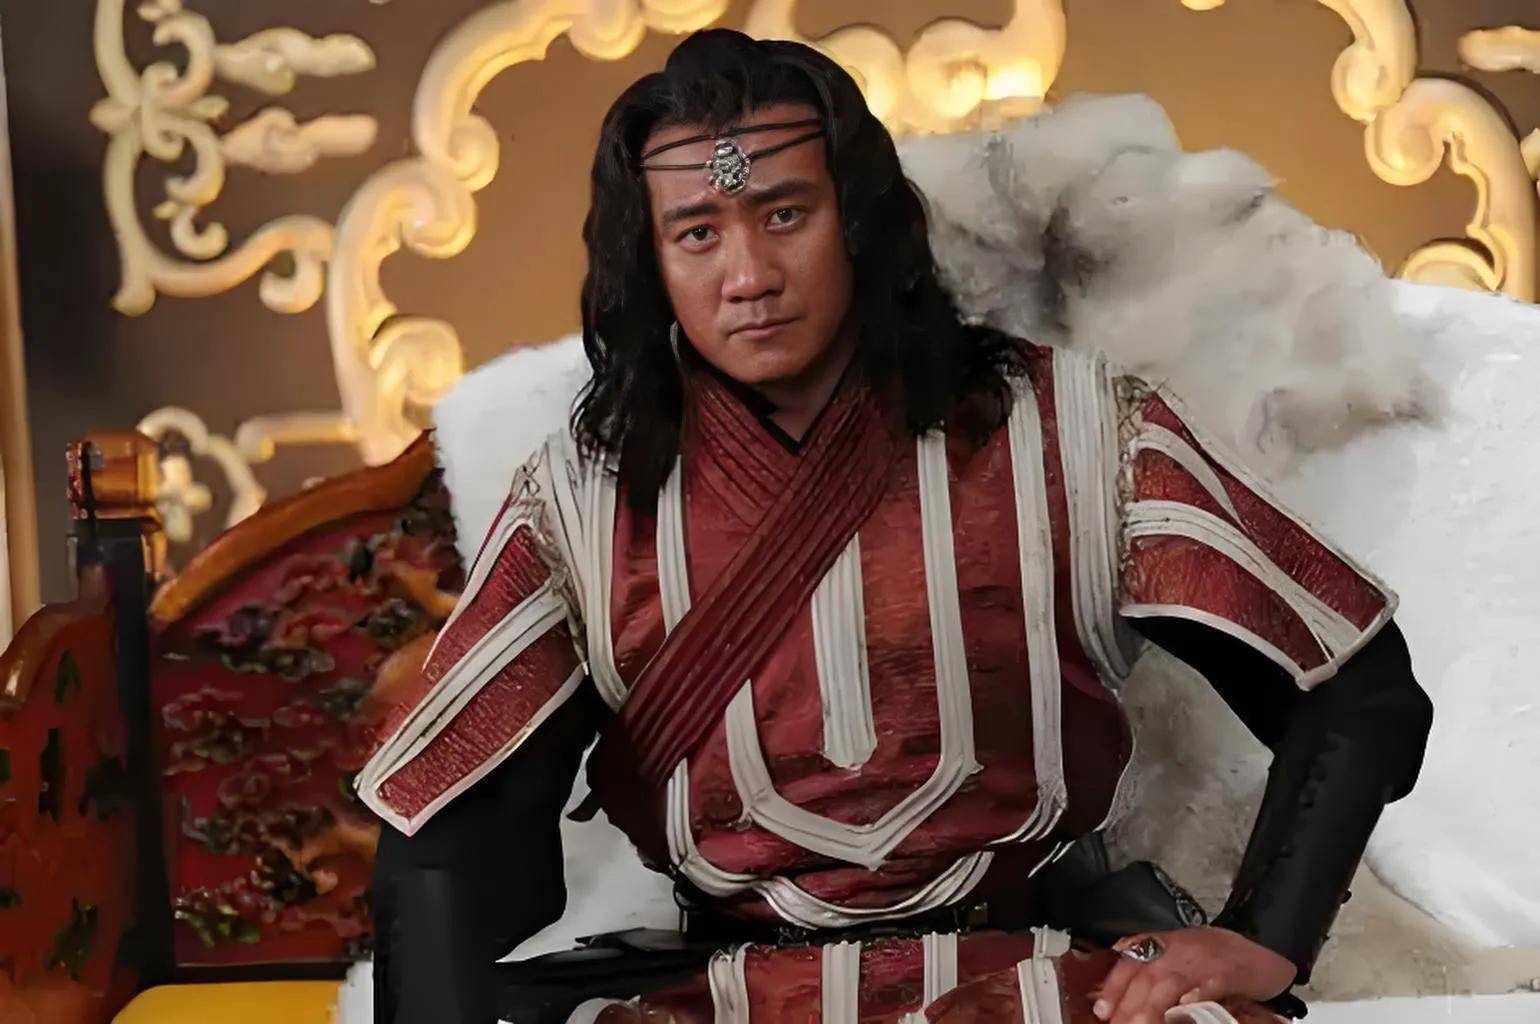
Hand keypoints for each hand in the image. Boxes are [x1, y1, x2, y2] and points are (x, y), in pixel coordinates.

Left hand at [1092, 927, 1295, 1023]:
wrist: (1266, 950)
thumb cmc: (1219, 955)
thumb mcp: (1181, 953)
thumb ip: (1151, 964)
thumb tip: (1119, 987)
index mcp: (1166, 943)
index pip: (1132, 962)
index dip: (1115, 986)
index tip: (1102, 1010)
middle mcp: (1181, 949)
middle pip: (1147, 977)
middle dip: (1129, 1004)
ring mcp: (1205, 960)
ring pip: (1171, 983)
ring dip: (1152, 1007)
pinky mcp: (1230, 973)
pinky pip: (1209, 985)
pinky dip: (1195, 997)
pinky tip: (1184, 1010)